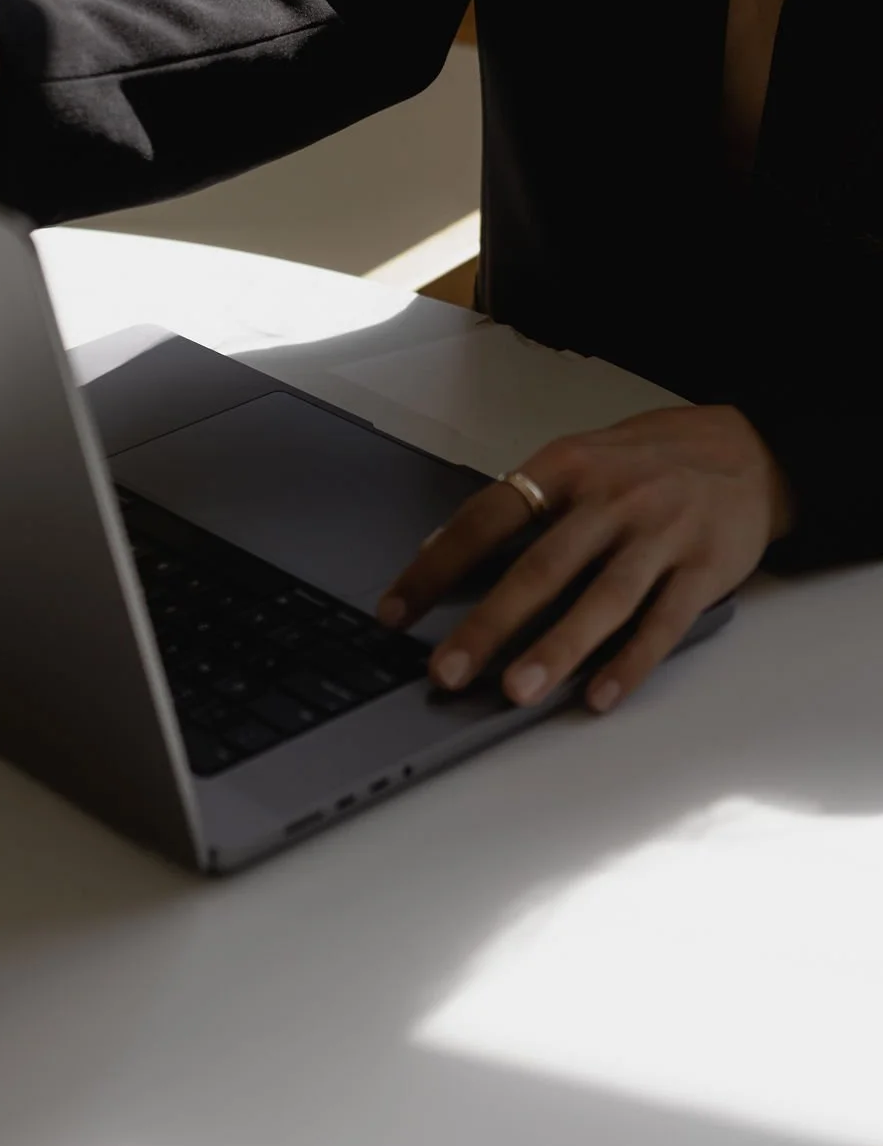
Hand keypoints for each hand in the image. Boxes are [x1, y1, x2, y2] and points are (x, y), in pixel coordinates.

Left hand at [376, 404, 794, 714]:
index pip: (486, 519)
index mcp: (567, 467)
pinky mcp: (706, 570)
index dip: (436, 567)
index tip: (395, 612)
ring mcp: (661, 536)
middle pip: (541, 568)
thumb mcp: (579, 459)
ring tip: (516, 692)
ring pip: (601, 600)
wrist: (749, 449)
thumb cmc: (646, 462)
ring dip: (557, 650)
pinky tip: (600, 695)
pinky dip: (631, 662)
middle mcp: (612, 500)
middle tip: (447, 671)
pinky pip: (663, 623)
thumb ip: (518, 505)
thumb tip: (436, 553)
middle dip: (489, 624)